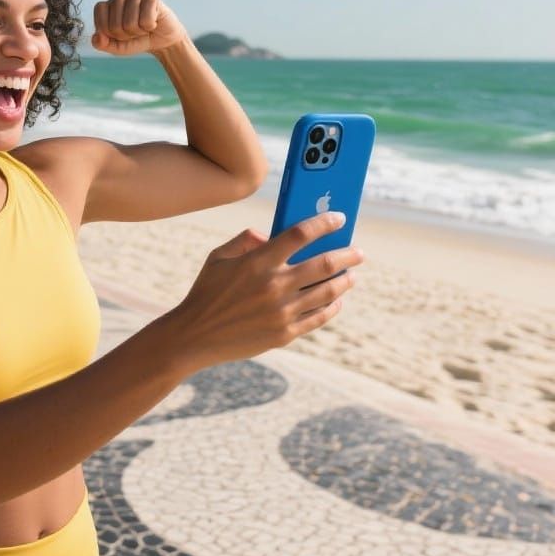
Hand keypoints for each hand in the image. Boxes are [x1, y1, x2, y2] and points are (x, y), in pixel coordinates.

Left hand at [91, 0, 187, 55]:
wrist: (161, 40)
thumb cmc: (136, 40)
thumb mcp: (116, 47)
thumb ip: (102, 44)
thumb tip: (96, 37)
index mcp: (106, 7)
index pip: (100, 21)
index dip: (109, 33)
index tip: (118, 34)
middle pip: (114, 25)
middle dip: (125, 35)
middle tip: (133, 32)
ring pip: (130, 22)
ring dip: (138, 31)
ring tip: (142, 28)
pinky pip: (146, 18)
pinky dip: (150, 26)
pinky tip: (153, 23)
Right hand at [169, 212, 363, 370]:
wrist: (195, 336)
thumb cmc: (206, 292)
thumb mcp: (218, 258)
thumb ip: (245, 240)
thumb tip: (272, 236)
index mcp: (257, 262)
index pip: (301, 234)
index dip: (324, 223)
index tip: (340, 219)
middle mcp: (273, 286)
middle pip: (325, 264)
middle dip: (348, 255)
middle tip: (359, 252)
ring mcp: (281, 312)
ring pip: (327, 292)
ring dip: (345, 281)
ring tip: (352, 275)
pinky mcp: (284, 334)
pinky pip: (318, 318)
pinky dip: (333, 307)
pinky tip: (337, 300)